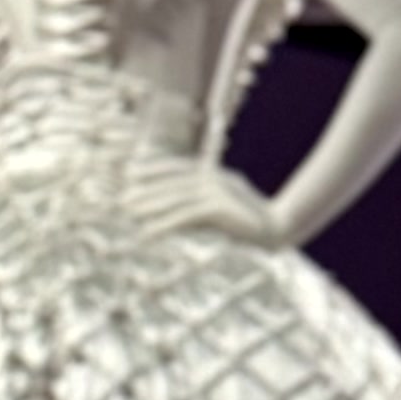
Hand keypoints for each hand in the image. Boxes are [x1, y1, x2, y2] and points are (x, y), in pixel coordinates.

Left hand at [119, 156, 282, 245]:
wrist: (277, 226)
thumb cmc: (254, 217)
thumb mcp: (228, 201)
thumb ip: (209, 197)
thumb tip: (194, 204)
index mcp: (212, 173)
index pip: (176, 167)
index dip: (153, 169)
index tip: (132, 173)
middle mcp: (210, 178)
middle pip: (171, 183)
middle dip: (146, 190)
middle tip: (123, 199)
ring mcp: (213, 191)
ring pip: (174, 198)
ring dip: (150, 206)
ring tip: (130, 213)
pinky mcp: (215, 208)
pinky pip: (183, 217)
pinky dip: (164, 224)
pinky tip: (149, 232)